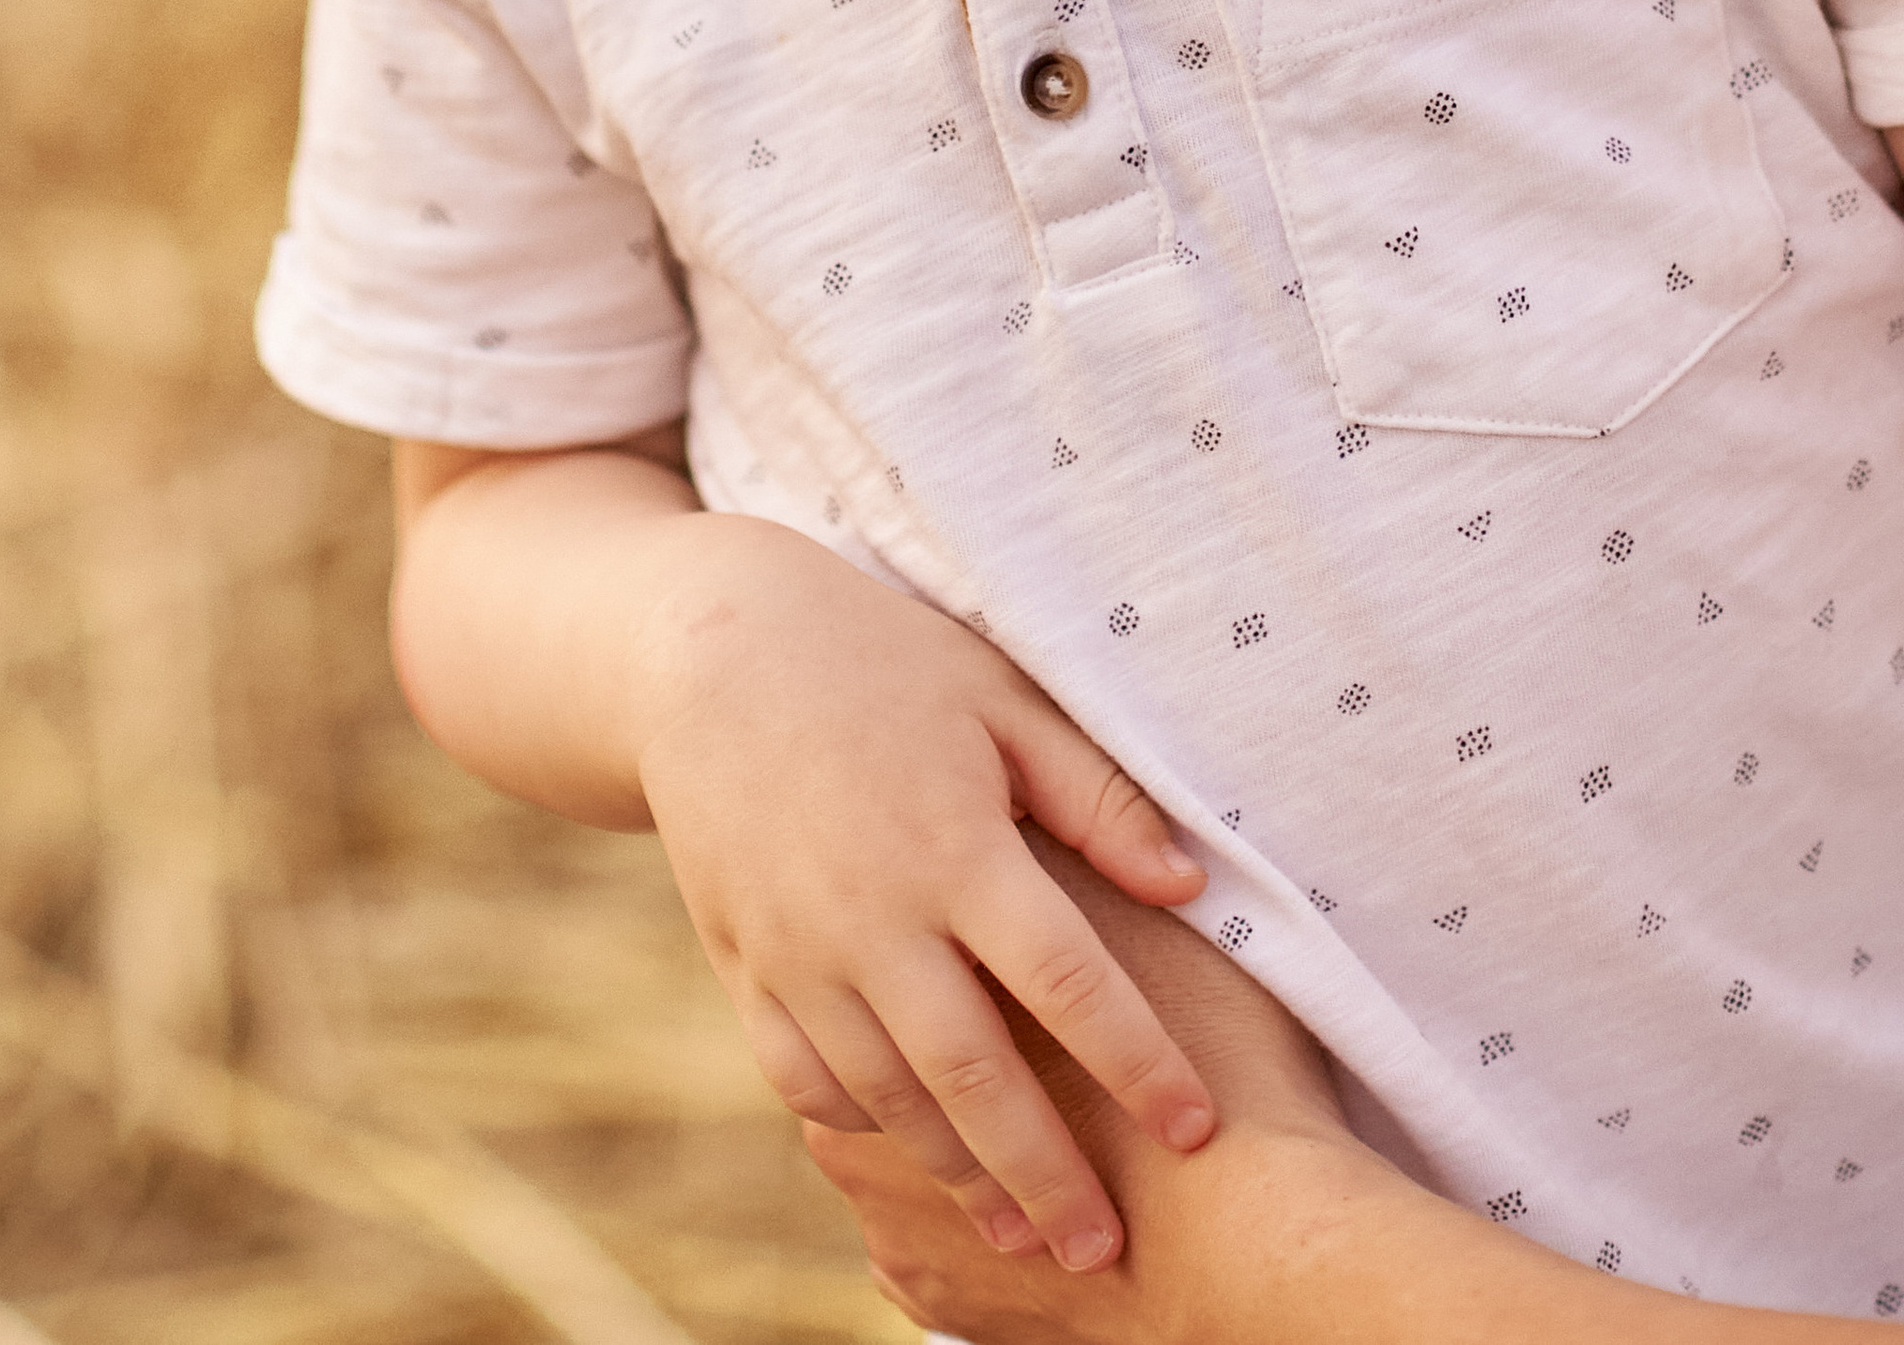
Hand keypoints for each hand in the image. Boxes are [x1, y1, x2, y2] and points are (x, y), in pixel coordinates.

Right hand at [622, 515, 1213, 1275]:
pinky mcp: (744, 963)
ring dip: (961, 1176)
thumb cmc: (878, 659)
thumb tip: (1190, 889)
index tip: (1198, 1132)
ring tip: (1027, 1237)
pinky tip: (910, 1151)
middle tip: (1110, 1252)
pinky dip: (860, 1124)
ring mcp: (800, 949)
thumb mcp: (999, 697)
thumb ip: (1096, 797)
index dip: (1140, 1064)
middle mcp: (875, 915)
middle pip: (979, 1077)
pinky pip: (803, 1075)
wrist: (704, 651)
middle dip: (1050, 1176)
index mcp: (956, 846)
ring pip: (890, 1096)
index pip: (1069, 981)